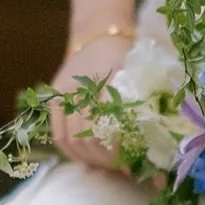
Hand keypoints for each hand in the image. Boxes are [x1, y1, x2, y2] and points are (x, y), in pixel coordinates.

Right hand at [49, 34, 133, 169]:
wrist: (98, 36)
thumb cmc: (126, 62)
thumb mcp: (140, 82)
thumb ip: (144, 117)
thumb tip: (151, 161)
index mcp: (109, 82)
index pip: (108, 127)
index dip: (117, 151)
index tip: (130, 163)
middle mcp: (82, 88)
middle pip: (87, 138)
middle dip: (104, 160)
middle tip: (120, 168)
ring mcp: (64, 93)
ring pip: (71, 140)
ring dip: (88, 159)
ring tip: (105, 166)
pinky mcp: (53, 98)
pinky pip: (58, 135)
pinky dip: (71, 153)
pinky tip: (85, 160)